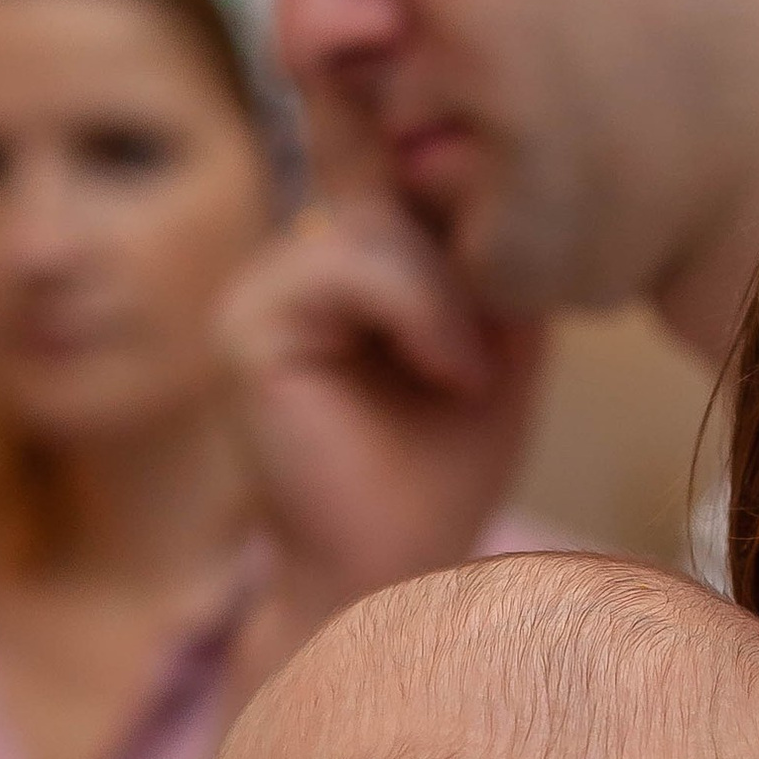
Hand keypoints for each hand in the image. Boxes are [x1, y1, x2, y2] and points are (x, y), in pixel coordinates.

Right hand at [218, 196, 543, 632]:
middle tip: (505, 343)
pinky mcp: (248, 332)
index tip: (506, 278)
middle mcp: (283, 280)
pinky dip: (421, 312)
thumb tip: (511, 179)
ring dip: (449, 295)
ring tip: (475, 374)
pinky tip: (455, 374)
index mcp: (329, 279)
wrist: (397, 580)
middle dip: (463, 260)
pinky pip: (347, 268)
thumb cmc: (442, 482)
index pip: (388, 186)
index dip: (451, 204)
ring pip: (371, 227)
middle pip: (388, 198)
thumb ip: (492, 267)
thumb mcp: (496, 353)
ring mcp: (255, 301)